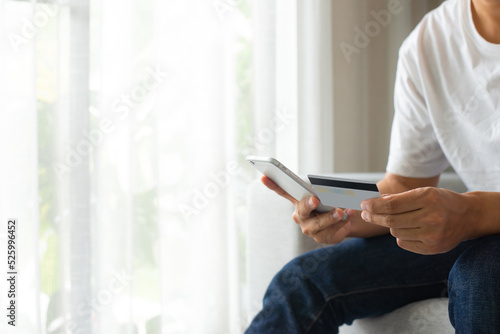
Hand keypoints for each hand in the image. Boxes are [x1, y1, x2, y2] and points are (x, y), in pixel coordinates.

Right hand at [261, 176, 354, 243]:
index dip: (272, 184)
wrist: (345, 219)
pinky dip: (342, 227)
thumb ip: (326, 191)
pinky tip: (349, 221)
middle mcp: (300, 216)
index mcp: (298, 202)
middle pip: (302, 211)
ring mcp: (310, 230)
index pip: (282, 191)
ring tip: (343, 212)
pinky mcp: (323, 239)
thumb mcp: (328, 193)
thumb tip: (331, 190)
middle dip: (308, 205)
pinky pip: (332, 235)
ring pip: (319, 225)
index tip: (264, 177)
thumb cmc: (332, 202)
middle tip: (316, 199)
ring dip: (331, 218)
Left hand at [360, 187, 477, 254]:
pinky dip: (400, 236)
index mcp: (428, 199)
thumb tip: (373, 202)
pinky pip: (403, 243)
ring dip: (390, 225)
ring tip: (397, 219)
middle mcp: (431, 218)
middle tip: (365, 213)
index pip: (392, 205)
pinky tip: (408, 229)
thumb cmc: (440, 201)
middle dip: (374, 216)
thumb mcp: (423, 192)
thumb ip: (398, 198)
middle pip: (391, 220)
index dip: (374, 205)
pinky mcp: (432, 249)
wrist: (468, 217)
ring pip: (395, 232)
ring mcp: (432, 235)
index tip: (364, 204)